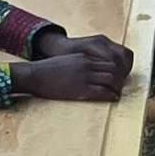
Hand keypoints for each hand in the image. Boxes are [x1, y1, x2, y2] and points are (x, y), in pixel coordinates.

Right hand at [14, 32, 133, 101]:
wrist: (35, 75)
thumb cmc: (47, 70)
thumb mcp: (67, 61)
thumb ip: (80, 63)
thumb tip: (89, 70)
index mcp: (84, 57)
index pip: (109, 61)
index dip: (116, 70)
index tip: (116, 78)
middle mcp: (87, 65)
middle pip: (114, 69)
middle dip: (120, 78)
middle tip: (120, 86)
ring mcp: (85, 76)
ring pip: (111, 79)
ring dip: (117, 87)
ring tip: (117, 93)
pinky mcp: (81, 89)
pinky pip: (103, 91)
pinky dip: (111, 95)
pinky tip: (113, 98)